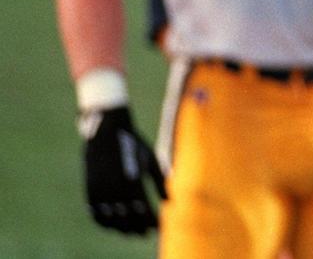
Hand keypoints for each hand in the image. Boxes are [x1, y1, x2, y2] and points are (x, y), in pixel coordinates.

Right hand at [79, 106, 167, 233]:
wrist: (106, 131)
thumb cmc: (134, 145)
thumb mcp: (150, 160)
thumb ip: (160, 181)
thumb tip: (170, 201)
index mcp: (132, 180)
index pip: (143, 211)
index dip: (150, 222)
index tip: (157, 227)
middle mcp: (115, 188)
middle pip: (127, 219)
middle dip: (137, 228)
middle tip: (145, 233)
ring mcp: (100, 191)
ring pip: (111, 220)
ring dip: (122, 229)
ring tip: (131, 232)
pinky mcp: (90, 190)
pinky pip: (96, 214)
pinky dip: (105, 223)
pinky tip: (114, 225)